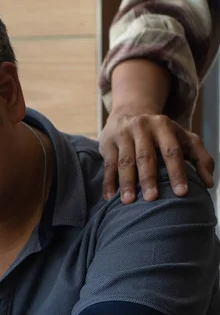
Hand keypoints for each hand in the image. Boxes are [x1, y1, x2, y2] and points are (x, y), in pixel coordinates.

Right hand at [99, 111, 214, 203]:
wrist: (129, 112)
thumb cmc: (161, 133)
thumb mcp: (183, 138)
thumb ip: (200, 158)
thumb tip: (209, 183)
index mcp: (163, 126)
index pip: (171, 151)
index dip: (176, 172)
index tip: (181, 193)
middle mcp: (141, 128)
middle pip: (145, 156)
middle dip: (148, 178)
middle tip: (151, 199)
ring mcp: (122, 135)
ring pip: (124, 162)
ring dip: (126, 183)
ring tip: (128, 202)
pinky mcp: (107, 144)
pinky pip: (108, 165)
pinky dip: (108, 182)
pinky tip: (110, 198)